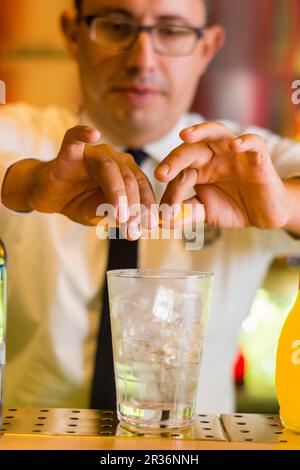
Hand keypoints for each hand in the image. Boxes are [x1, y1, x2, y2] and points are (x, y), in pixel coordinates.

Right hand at [2, 126, 156, 238]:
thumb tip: (140, 231)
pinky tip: (93, 134)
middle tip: (132, 226)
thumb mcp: (102, 215)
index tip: (149, 227)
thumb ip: (120, 218)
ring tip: (120, 215)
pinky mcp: (70, 152)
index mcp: (126, 171)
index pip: (142, 186)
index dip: (147, 207)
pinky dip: (83, 133)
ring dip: (117, 192)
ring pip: (109, 167)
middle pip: (129, 178)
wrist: (49, 197)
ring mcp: (92, 153)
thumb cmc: (79, 202)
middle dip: (133, 205)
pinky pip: (75, 138)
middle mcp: (114, 158)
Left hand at [155, 122, 289, 229]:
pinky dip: (244, 142)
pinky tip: (234, 146)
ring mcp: (235, 155)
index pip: (180, 173)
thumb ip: (186, 214)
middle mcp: (213, 156)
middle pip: (191, 149)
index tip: (164, 211)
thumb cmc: (233, 208)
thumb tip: (161, 221)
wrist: (264, 215)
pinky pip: (253, 143)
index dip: (171, 191)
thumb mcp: (206, 212)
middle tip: (161, 174)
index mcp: (198, 168)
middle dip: (174, 160)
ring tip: (185, 135)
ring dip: (201, 131)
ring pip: (217, 133)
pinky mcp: (258, 158)